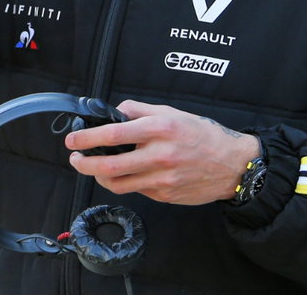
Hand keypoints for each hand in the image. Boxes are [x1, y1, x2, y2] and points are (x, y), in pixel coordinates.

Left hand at [65, 100, 260, 205]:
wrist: (233, 165)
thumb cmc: (202, 135)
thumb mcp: (171, 112)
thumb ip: (139, 110)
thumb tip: (113, 112)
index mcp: (159, 129)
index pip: (113, 134)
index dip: (87, 138)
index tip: (73, 139)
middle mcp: (160, 155)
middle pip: (110, 166)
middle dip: (84, 163)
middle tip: (75, 158)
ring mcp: (163, 178)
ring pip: (118, 184)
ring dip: (99, 177)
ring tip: (93, 167)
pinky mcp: (165, 195)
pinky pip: (136, 190)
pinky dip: (125, 182)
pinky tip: (124, 173)